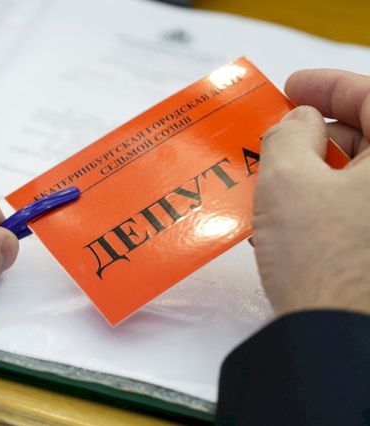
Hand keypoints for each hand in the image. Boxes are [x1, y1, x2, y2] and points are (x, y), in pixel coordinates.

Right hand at [254, 69, 369, 315]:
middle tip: (278, 136)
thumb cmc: (322, 262)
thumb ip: (288, 134)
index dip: (328, 86)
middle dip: (320, 133)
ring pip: (364, 177)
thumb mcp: (287, 181)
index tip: (293, 86)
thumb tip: (297, 122)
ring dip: (318, 171)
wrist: (338, 341)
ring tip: (274, 181)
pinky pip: (360, 210)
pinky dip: (328, 203)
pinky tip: (290, 216)